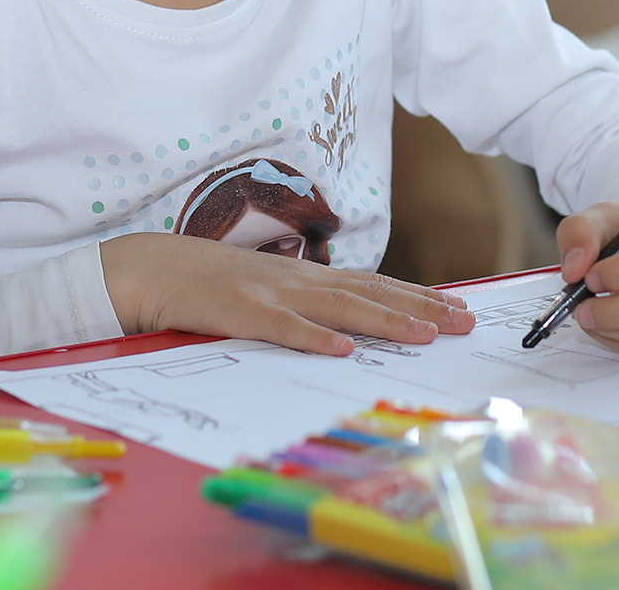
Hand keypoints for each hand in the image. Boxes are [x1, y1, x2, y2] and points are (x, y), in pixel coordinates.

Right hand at [102, 232, 474, 355]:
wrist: (154, 267)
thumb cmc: (215, 285)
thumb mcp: (271, 291)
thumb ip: (311, 304)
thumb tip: (357, 325)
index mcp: (309, 279)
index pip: (377, 286)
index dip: (421, 297)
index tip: (462, 310)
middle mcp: (300, 281)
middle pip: (370, 294)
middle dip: (420, 308)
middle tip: (464, 323)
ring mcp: (270, 293)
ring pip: (336, 308)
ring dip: (383, 321)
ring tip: (423, 334)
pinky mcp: (238, 310)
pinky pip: (280, 327)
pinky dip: (312, 337)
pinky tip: (341, 349)